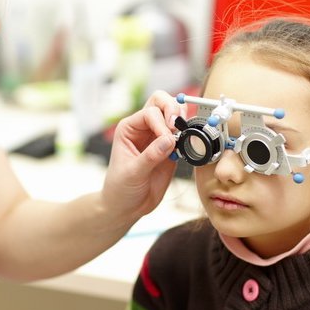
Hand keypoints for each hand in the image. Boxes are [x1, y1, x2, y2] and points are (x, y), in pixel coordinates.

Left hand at [101, 90, 185, 220]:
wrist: (127, 207)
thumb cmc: (120, 188)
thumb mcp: (132, 173)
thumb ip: (150, 156)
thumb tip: (169, 140)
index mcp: (129, 128)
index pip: (150, 112)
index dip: (161, 123)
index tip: (167, 140)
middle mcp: (143, 128)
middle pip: (161, 102)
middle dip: (173, 109)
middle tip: (179, 127)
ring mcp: (158, 137)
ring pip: (174, 114)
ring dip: (182, 121)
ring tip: (183, 137)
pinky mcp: (171, 149)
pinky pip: (183, 134)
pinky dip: (189, 136)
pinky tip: (187, 147)